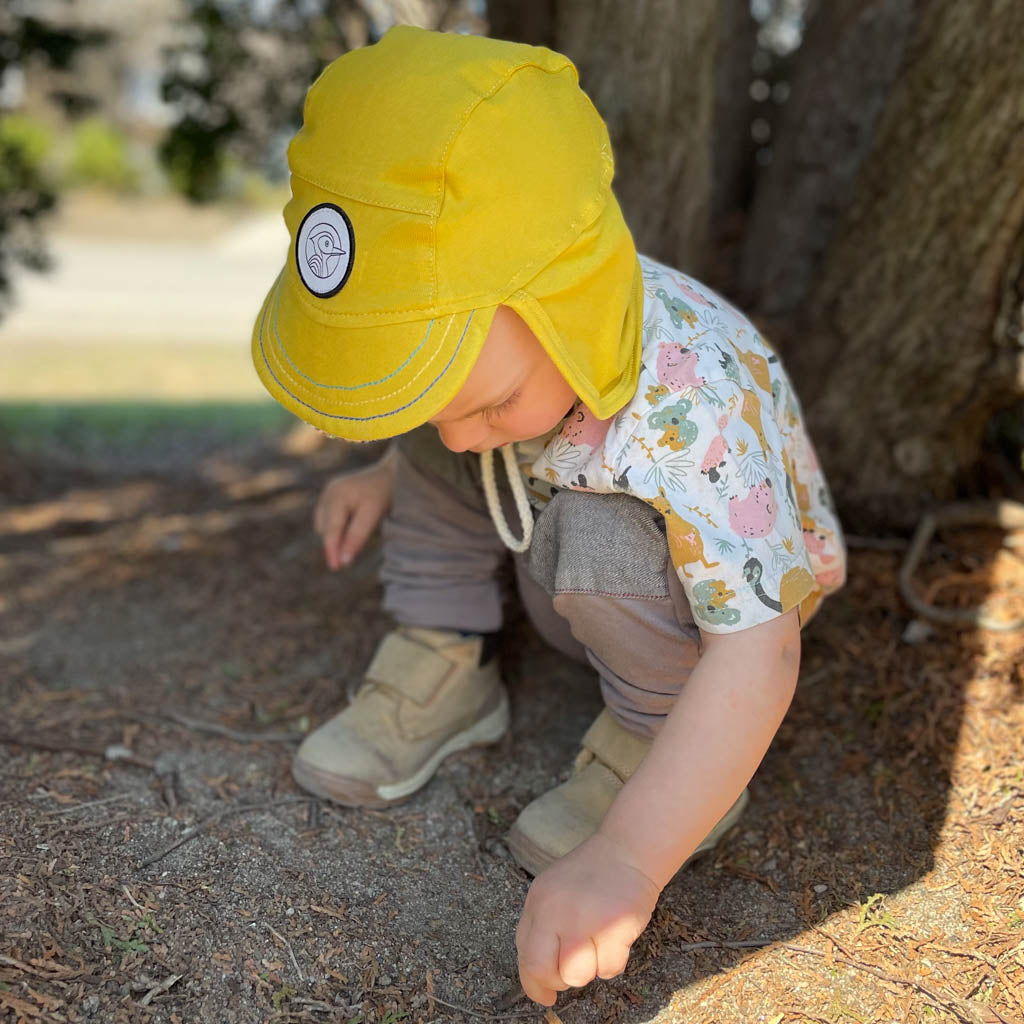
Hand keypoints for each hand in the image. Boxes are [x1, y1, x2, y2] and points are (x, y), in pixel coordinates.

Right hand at [313, 449, 396, 569]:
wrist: (391, 472)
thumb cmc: (384, 492)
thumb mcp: (373, 514)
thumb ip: (357, 536)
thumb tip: (344, 561)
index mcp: (337, 495)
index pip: (332, 530)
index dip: (332, 551)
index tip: (336, 568)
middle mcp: (328, 493)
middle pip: (326, 529)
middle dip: (334, 545)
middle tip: (345, 563)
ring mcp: (328, 493)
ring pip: (325, 525)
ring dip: (335, 536)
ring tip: (352, 540)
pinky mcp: (331, 495)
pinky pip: (328, 519)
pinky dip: (336, 528)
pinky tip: (350, 528)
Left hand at [515, 832, 660, 1005]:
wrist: (626, 850)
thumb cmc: (591, 875)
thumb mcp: (553, 892)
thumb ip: (542, 926)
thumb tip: (538, 975)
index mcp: (537, 902)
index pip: (525, 955)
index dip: (534, 984)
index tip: (545, 995)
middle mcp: (555, 910)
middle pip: (543, 970)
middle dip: (559, 980)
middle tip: (575, 968)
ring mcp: (584, 918)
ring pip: (577, 975)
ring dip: (590, 968)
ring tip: (599, 943)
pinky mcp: (613, 927)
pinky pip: (609, 968)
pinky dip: (614, 960)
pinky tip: (616, 937)